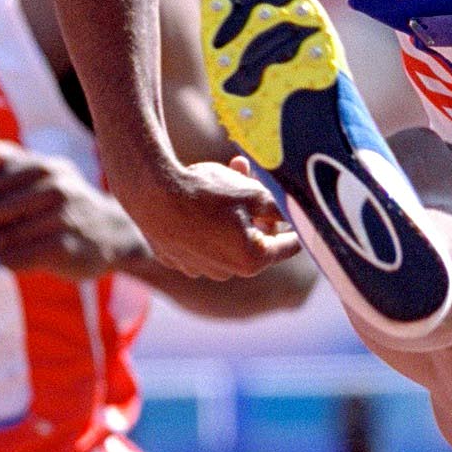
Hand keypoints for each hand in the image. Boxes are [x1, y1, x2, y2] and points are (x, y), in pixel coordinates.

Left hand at [0, 136, 159, 280]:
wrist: (113, 233)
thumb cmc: (68, 202)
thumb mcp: (45, 173)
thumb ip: (10, 159)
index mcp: (44, 167)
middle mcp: (54, 189)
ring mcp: (60, 219)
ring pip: (0, 238)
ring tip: (6, 243)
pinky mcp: (63, 249)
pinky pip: (14, 258)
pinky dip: (9, 260)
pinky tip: (18, 256)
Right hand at [111, 154, 298, 280]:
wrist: (151, 193)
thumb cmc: (205, 192)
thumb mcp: (253, 192)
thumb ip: (280, 207)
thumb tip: (296, 215)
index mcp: (252, 260)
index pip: (289, 246)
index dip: (297, 226)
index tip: (301, 214)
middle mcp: (228, 272)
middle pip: (256, 240)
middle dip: (258, 211)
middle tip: (251, 179)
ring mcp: (200, 269)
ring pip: (228, 241)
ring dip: (231, 217)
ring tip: (222, 179)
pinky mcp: (178, 261)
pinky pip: (201, 244)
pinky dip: (205, 226)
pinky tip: (194, 202)